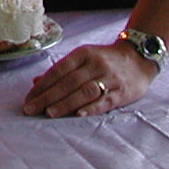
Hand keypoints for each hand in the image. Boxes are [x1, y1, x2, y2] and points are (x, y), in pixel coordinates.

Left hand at [22, 40, 153, 117]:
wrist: (139, 58)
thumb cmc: (105, 60)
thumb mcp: (83, 58)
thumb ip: (61, 70)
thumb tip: (36, 82)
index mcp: (83, 54)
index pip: (58, 70)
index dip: (42, 85)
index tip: (28, 98)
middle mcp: (96, 64)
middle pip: (68, 82)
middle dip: (47, 97)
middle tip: (31, 109)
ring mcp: (110, 78)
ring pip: (84, 91)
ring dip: (65, 103)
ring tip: (49, 113)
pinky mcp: (122, 92)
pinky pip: (105, 101)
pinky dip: (91, 108)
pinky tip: (79, 114)